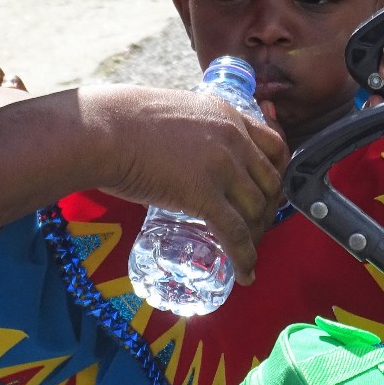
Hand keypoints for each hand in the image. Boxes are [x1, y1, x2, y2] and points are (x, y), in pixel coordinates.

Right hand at [92, 86, 287, 285]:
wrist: (106, 128)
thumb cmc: (126, 119)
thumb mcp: (176, 112)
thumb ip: (194, 130)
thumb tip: (188, 151)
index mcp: (228, 114)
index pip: (274, 145)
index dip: (278, 173)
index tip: (269, 189)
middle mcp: (233, 139)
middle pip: (270, 182)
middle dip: (268, 209)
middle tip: (255, 225)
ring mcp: (222, 167)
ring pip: (256, 210)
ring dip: (256, 236)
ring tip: (245, 250)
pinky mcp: (204, 194)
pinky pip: (236, 233)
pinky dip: (244, 257)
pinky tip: (244, 272)